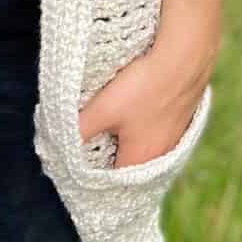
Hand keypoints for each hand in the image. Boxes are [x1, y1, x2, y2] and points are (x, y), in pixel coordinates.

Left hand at [76, 40, 215, 167]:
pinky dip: (144, 129)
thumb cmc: (144, 86)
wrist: (184, 59)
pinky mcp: (180, 119)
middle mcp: (160, 155)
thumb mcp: (103, 109)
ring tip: (111, 129)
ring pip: (144, 148)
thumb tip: (56, 142)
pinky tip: (136, 113)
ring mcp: (174, 137)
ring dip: (128, 142)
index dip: (93, 174)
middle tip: (90, 145)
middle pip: (128, 165)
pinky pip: (157, 133)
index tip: (77, 161)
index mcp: (139, 160)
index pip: (112, 181)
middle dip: (110, 158)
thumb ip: (79, 129)